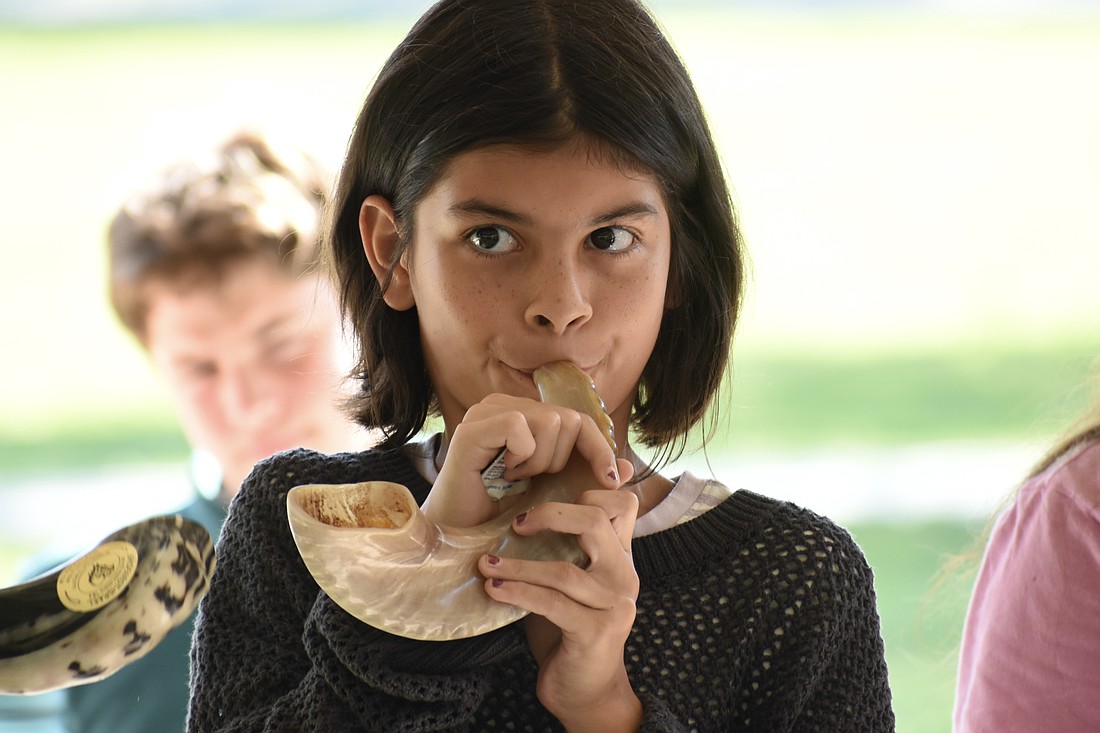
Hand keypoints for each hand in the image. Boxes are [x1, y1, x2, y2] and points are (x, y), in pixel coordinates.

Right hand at [424, 393, 630, 527]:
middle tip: (529, 479)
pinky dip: (520, 457)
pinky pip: (520, 427)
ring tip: (514, 478)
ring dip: (539, 462)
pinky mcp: (472, 427)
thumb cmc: (501, 513)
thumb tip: (627, 466)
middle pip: (567, 418)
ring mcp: (485, 412)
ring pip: (549, 421)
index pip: (577, 418)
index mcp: (521, 413)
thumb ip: (585, 475)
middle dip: (559, 459)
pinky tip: (501, 474)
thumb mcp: (553, 492)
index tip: (610, 481)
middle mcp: (502, 404)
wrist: (459, 536)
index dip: (599, 447)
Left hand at [477, 488, 643, 731]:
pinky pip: (551, 603)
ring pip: (563, 570)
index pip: (624, 503)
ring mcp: (614, 605)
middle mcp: (624, 576)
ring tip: (486, 565)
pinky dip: (517, 593)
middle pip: (595, 520)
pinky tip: (494, 590)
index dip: (592, 488)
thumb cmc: (569, 632)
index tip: (547, 498)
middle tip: (516, 524)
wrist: (587, 691)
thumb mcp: (570, 583)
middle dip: (550, 514)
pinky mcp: (596, 632)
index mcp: (620, 558)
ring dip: (517, 566)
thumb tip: (525, 509)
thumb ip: (562, 548)